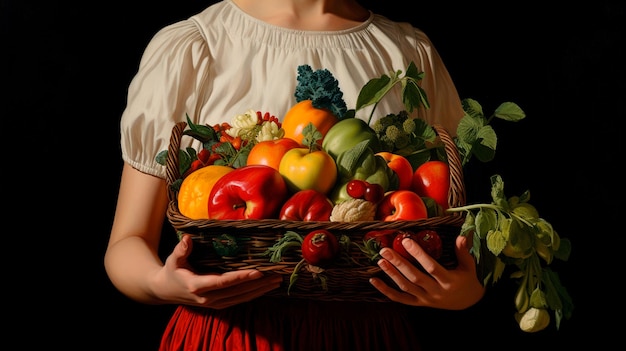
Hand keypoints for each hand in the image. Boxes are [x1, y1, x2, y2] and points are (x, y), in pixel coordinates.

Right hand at [155, 234, 282, 308]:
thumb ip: (181, 250)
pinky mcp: (218, 305)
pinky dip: (253, 294)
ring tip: (276, 281)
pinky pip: (239, 300)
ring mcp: (214, 304)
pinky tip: (265, 288)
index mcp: (197, 285)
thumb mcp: (173, 259)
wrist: (165, 291)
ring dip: (260, 291)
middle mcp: (208, 298)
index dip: (241, 277)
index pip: (223, 282)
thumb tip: (187, 238)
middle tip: (276, 276)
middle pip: (238, 291)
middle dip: (258, 284)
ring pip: (241, 298)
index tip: (257, 271)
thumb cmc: (171, 271)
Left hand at [369, 234, 484, 309]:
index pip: (431, 267)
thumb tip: (462, 235)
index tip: (406, 240)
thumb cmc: (468, 280)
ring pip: (406, 287)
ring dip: (391, 274)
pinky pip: (400, 299)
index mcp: (448, 281)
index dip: (418, 254)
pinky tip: (374, 281)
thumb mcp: (469, 266)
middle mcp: (436, 292)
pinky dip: (386, 291)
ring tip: (381, 260)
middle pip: (414, 277)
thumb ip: (463, 251)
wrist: (468, 305)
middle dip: (399, 263)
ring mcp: (426, 299)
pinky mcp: (419, 303)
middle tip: (385, 250)